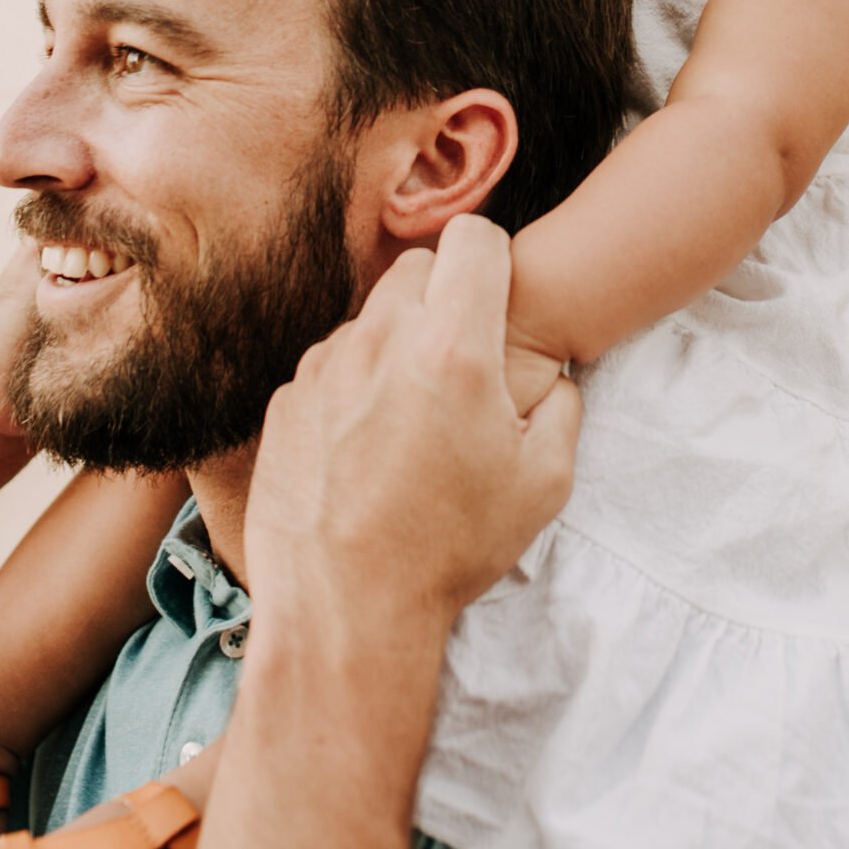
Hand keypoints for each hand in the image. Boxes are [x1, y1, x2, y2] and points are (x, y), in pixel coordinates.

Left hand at [245, 216, 580, 641]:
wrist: (345, 611)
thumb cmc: (449, 550)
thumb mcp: (543, 484)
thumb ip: (561, 410)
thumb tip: (553, 381)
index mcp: (452, 349)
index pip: (474, 238)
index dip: (493, 261)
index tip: (498, 301)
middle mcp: (381, 341)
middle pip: (417, 268)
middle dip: (444, 298)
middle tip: (460, 363)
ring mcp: (325, 367)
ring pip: (370, 317)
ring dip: (395, 344)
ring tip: (411, 420)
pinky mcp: (287, 399)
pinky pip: (331, 365)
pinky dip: (353, 386)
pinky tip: (366, 449)